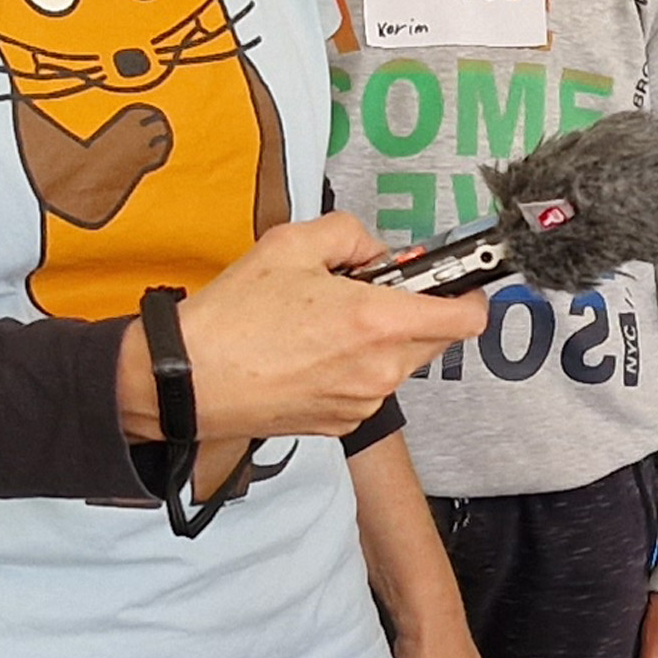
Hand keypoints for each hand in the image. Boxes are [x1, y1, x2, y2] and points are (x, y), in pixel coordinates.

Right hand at [128, 214, 483, 443]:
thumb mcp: (291, 242)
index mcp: (378, 322)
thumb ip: (350, 234)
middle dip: (416, 310)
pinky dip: (353, 367)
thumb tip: (376, 250)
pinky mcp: (342, 423)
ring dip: (380, 339)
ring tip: (324, 321)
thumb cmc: (234, 317)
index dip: (467, 293)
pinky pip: (368, 386)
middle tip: (368, 290)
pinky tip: (309, 352)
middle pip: (436, 338)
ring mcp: (363, 401)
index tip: (453, 280)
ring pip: (399, 362)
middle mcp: (381, 370)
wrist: (190, 380)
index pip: (466, 317)